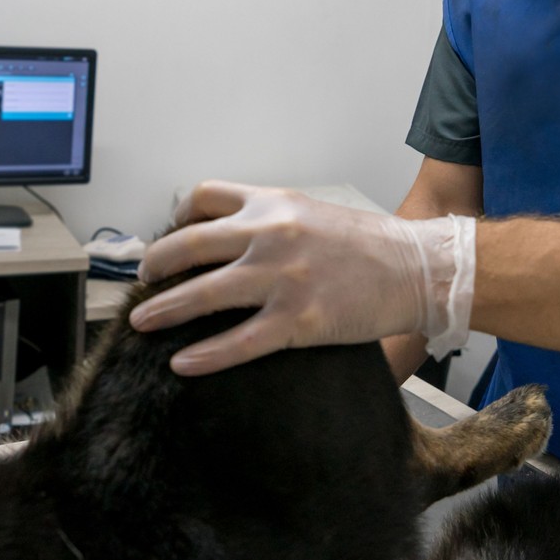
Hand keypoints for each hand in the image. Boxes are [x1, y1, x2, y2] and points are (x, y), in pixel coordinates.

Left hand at [130, 181, 473, 374]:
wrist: (419, 269)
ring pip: (203, 294)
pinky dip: (204, 355)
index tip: (168, 236)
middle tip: (141, 282)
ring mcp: (281, 278)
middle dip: (155, 266)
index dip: (177, 218)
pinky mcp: (298, 321)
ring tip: (140, 323)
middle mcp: (270, 235)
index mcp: (273, 205)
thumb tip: (233, 241)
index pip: (205, 197)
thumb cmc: (373, 245)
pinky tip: (182, 363)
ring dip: (164, 310)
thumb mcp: (315, 214)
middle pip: (189, 244)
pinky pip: (237, 342)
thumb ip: (272, 221)